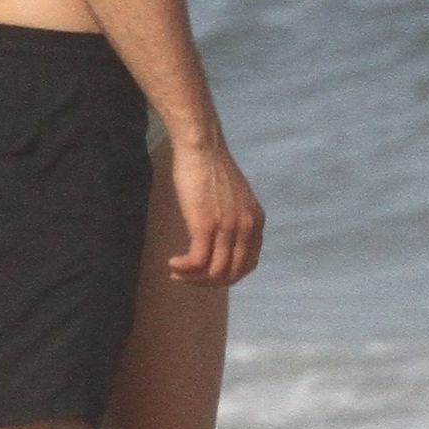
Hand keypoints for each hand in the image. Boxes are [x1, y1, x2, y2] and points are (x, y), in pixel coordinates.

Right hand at [168, 140, 264, 286]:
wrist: (201, 146)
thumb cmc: (210, 167)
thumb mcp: (234, 198)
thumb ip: (235, 220)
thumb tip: (222, 242)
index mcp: (255, 222)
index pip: (248, 265)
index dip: (226, 276)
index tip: (206, 273)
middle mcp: (246, 227)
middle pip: (231, 274)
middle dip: (208, 282)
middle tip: (188, 277)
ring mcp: (227, 227)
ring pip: (214, 272)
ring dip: (193, 278)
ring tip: (177, 272)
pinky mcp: (205, 225)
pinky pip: (197, 261)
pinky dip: (184, 269)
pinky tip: (173, 263)